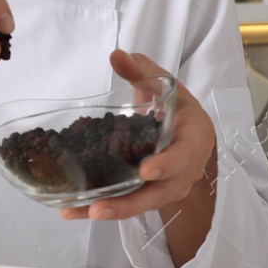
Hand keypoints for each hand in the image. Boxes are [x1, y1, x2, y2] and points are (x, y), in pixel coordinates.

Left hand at [62, 50, 217, 223]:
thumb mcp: (163, 83)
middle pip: (158, 193)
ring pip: (140, 204)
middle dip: (128, 204)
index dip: (166, 165)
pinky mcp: (150, 194)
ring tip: (75, 212)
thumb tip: (117, 55)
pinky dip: (103, 208)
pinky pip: (128, 204)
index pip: (183, 155)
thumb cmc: (175, 104)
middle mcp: (184, 170)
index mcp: (194, 138)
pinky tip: (73, 209)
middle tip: (99, 209)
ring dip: (109, 211)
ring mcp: (168, 187)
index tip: (145, 171)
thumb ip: (141, 70)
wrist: (186, 127)